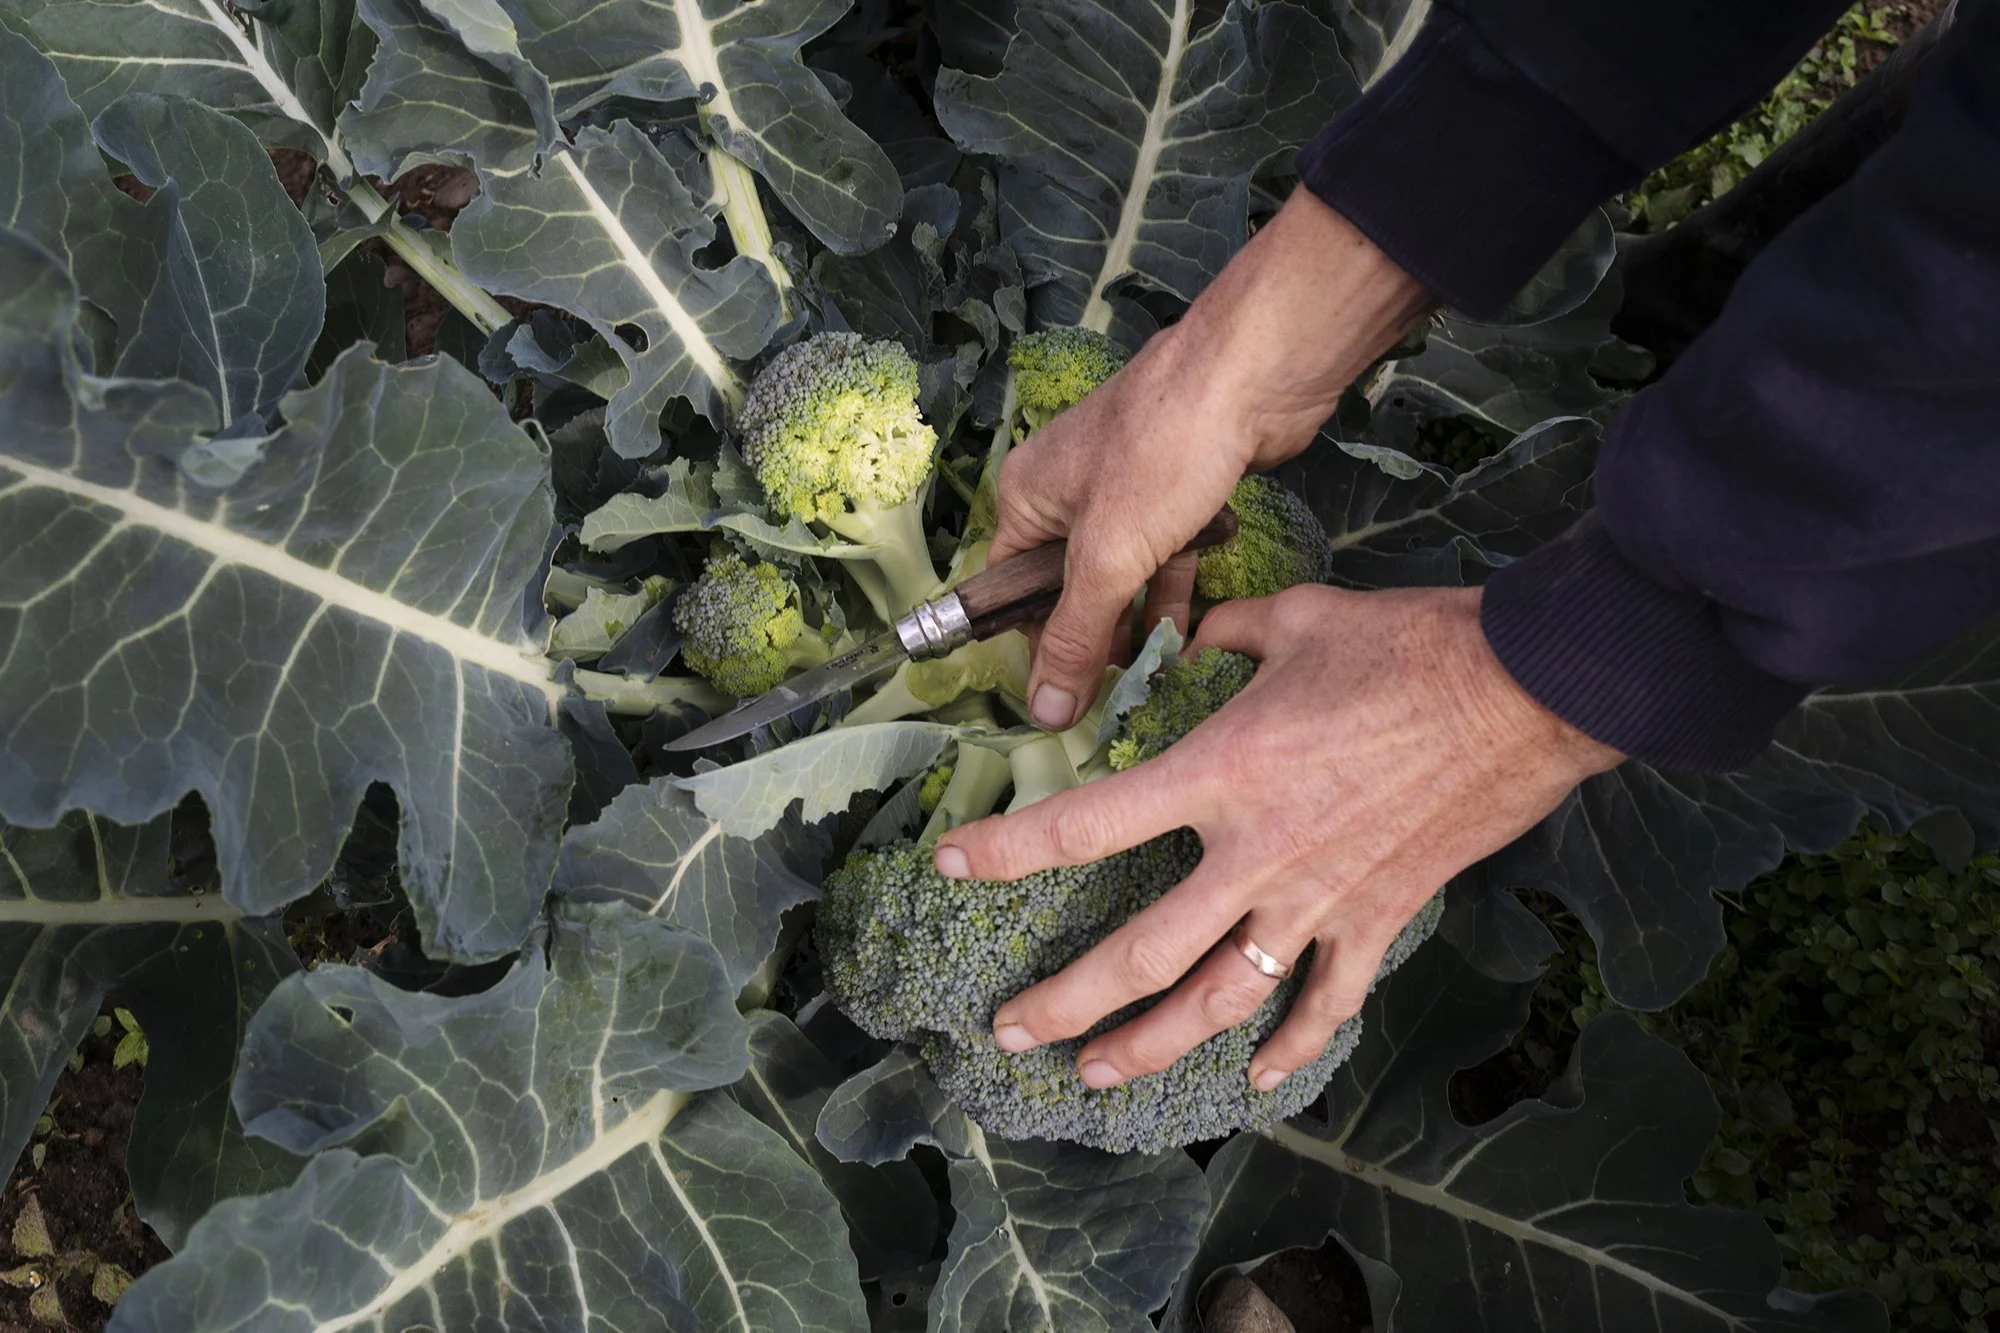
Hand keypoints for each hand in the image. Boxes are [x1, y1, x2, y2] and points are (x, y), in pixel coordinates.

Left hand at [933, 586, 1620, 1089]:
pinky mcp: (1378, 918)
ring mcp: (1318, 898)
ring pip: (1219, 998)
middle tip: (1009, 1033)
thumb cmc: (1406, 646)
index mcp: (1220, 773)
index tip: (952, 865)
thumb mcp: (1296, 619)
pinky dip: (1291, 1047)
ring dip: (1152, 1046)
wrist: (1523, 692)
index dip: (1009, 850)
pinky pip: (1327, 1002)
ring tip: (1096, 1075)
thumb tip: (1198, 631)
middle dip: (1064, 1002)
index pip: (1087, 822)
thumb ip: (1226, 633)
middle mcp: (1256, 853)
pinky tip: (1255, 1078)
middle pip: (1140, 953)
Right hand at [992, 188, 1432, 728]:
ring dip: (1136, 624)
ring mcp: (1126, 492)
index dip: (1034, 646)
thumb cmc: (1163, 452)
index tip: (1063, 698)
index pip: (1011, 590)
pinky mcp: (1178, 492)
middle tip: (1116, 693)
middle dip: (1092, 640)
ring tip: (1154, 676)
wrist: (1251, 375)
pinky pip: (1165, 558)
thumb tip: (1043, 712)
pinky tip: (1190, 637)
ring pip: (1121, 577)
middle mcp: (1068, 493)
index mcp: (1027, 498)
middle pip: (1068, 588)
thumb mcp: (1108, 557)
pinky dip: (1173, 594)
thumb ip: (1075, 636)